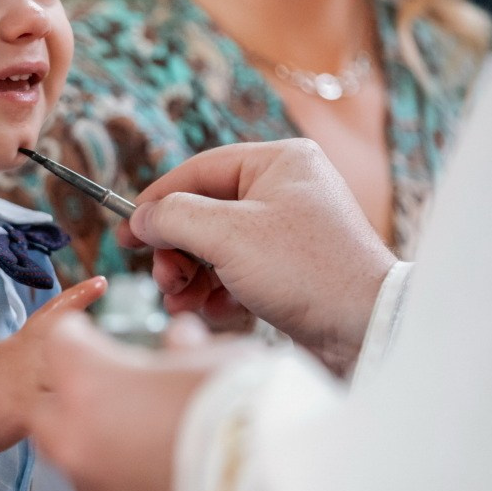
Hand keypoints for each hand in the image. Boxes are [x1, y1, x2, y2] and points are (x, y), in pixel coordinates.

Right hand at [0, 275, 106, 454]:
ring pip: (69, 378)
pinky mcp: (22, 410)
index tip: (103, 282)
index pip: (53, 313)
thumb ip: (35, 358)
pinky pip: (58, 414)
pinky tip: (88, 433)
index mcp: (22, 343)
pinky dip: (74, 422)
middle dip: (99, 354)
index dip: (79, 297)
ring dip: (91, 389)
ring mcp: (26, 382)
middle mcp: (27, 357)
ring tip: (115, 398)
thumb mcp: (5, 360)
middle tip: (126, 355)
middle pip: (70, 346)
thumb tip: (61, 363)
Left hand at [30, 312, 247, 490]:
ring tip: (139, 428)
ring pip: (66, 451)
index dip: (82, 337)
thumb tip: (181, 337)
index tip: (100, 338)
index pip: (60, 343)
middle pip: (46, 403)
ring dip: (90, 436)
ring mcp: (90, 483)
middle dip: (72, 392)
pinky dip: (115, 474)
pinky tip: (155, 466)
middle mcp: (74, 433)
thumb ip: (187, 348)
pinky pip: (99, 488)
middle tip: (115, 385)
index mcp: (89, 380)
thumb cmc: (241, 414)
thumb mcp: (218, 361)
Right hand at [118, 139, 395, 372]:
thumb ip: (174, 218)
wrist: (366, 329)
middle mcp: (287, 189)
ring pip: (217, 246)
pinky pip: (238, 271)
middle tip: (163, 280)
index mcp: (279, 161)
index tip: (125, 234)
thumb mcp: (228, 235)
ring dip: (191, 276)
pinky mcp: (291, 268)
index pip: (198, 171)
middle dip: (177, 251)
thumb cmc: (306, 271)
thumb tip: (141, 218)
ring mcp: (290, 230)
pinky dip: (218, 291)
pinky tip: (214, 311)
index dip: (156, 203)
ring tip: (181, 301)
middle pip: (204, 211)